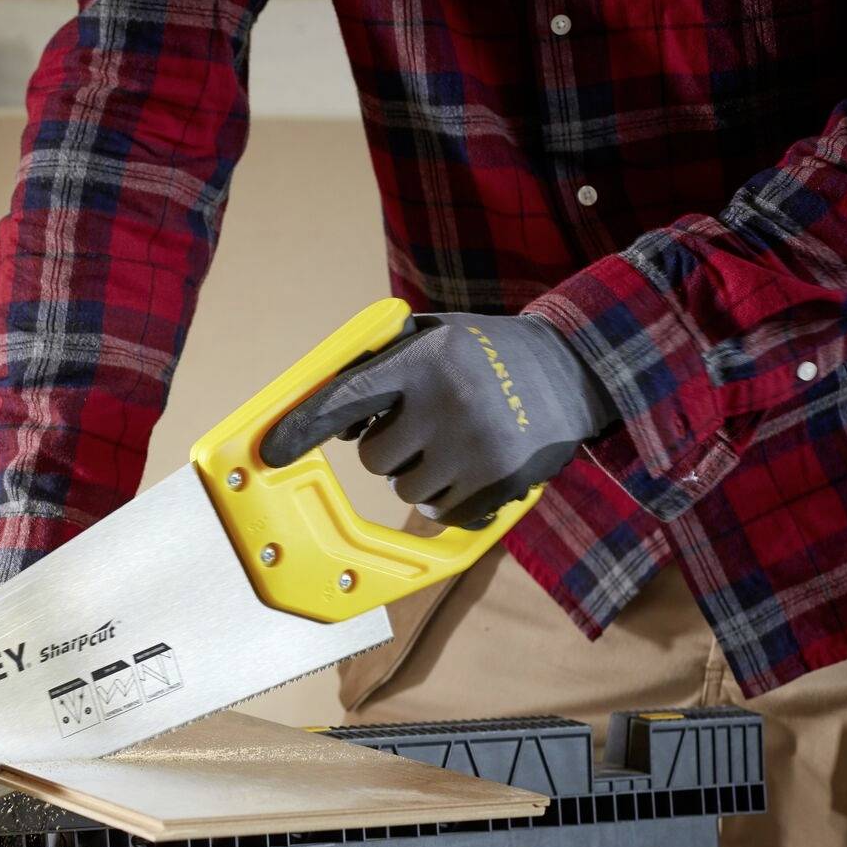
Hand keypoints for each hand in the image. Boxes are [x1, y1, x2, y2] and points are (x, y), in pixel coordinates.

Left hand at [261, 312, 616, 526]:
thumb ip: (377, 362)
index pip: (346, 398)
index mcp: (425, 360)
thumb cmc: (486, 354)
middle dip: (390, 448)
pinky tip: (476, 464)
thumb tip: (321, 413)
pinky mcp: (500, 482)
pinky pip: (443, 511)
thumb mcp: (434, 334)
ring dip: (421, 474)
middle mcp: (448, 402)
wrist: (575, 368)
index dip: (304, 426)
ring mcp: (477, 446)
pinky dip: (451, 497)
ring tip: (457, 439)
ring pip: (406, 491)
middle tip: (423, 425)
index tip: (272, 450)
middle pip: (376, 459)